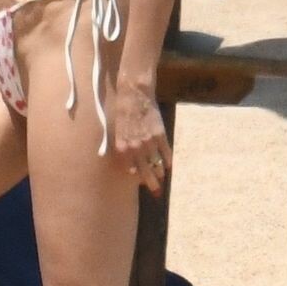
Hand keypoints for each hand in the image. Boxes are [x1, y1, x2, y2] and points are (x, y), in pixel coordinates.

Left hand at [113, 84, 171, 198]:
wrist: (134, 93)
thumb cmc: (122, 109)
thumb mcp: (117, 129)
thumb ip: (122, 145)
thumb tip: (127, 158)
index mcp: (123, 146)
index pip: (131, 168)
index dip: (137, 176)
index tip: (141, 183)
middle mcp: (136, 147)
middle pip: (145, 170)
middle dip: (151, 183)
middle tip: (156, 192)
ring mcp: (149, 141)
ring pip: (156, 163)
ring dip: (160, 172)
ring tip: (162, 179)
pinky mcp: (160, 134)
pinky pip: (166, 152)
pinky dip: (168, 159)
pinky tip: (169, 165)